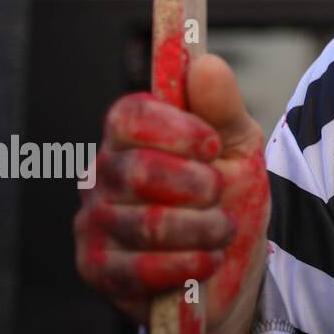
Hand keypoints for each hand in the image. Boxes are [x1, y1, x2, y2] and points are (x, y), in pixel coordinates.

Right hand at [74, 54, 270, 333]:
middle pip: (139, 170)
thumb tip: (205, 63)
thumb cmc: (228, 195)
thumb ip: (223, 107)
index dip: (175, 129)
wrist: (233, 260)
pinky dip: (188, 265)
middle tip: (220, 193)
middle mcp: (102, 175)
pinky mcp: (98, 270)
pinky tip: (207, 260)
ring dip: (204, 229)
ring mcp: (94, 223)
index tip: (212, 145)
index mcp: (131, 136)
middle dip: (199, 186)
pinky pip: (140, 269)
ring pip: (148, 223)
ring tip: (222, 229)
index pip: (129, 116)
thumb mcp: (239, 146)